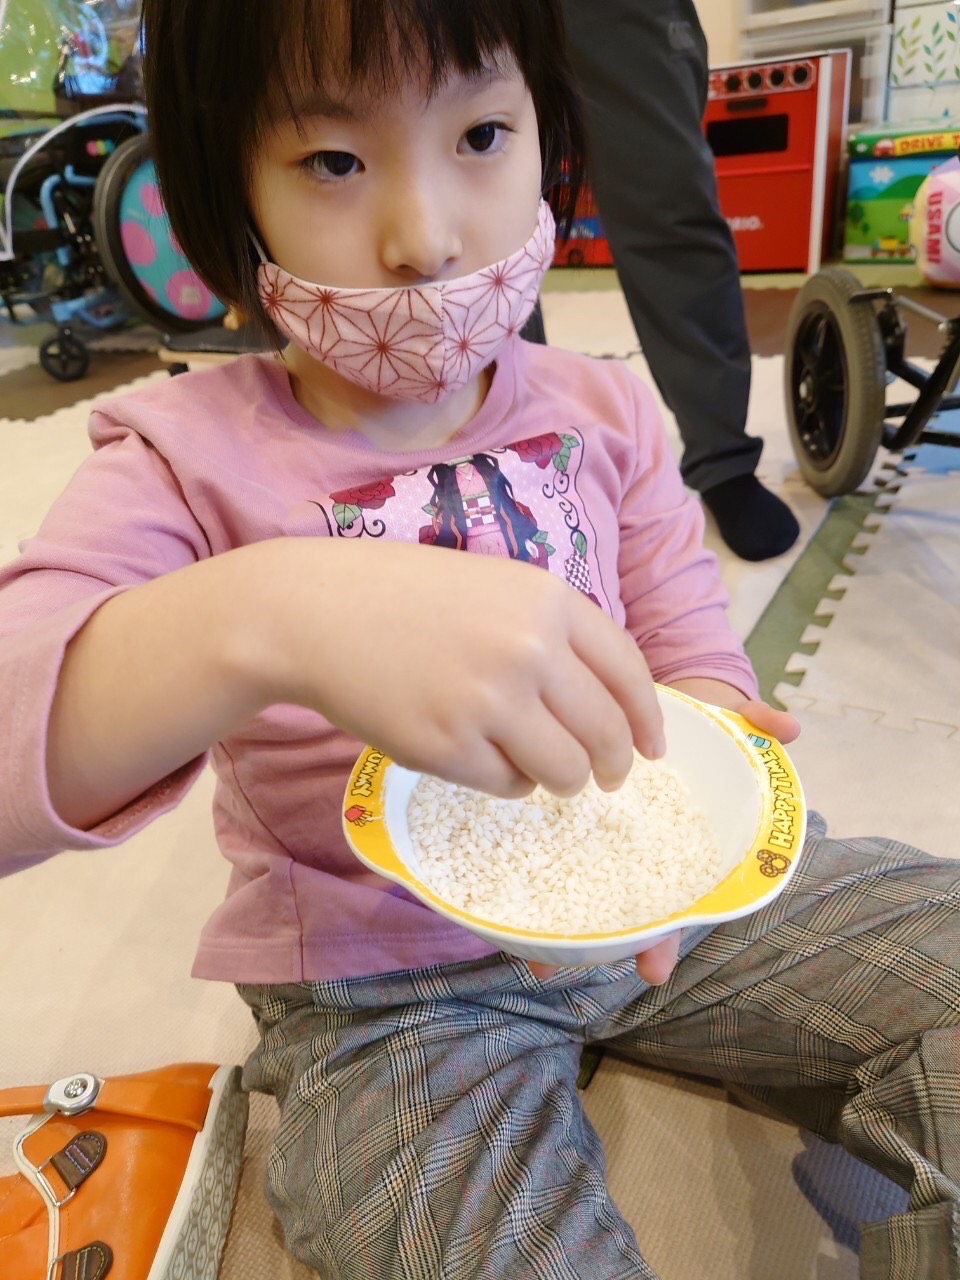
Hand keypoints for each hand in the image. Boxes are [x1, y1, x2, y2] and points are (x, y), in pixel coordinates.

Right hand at [248, 538, 664, 798]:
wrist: (314, 612)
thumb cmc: (404, 596)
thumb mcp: (495, 588)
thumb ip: (553, 634)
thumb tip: (609, 706)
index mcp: (548, 601)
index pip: (628, 672)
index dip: (647, 719)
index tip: (652, 748)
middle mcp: (528, 650)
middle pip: (605, 733)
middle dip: (613, 765)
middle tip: (606, 777)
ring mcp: (488, 701)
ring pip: (564, 770)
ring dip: (562, 780)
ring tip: (541, 770)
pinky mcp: (447, 748)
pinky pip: (508, 786)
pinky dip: (505, 781)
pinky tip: (480, 757)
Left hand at [523, 698, 799, 986]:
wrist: (644, 687)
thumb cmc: (691, 718)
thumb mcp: (723, 717)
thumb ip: (756, 722)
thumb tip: (789, 728)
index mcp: (678, 840)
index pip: (676, 898)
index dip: (665, 934)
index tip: (651, 970)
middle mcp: (637, 850)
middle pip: (622, 911)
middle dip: (600, 945)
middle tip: (560, 970)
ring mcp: (597, 838)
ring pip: (579, 895)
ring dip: (557, 930)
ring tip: (530, 957)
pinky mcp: (557, 815)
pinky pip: (538, 856)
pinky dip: (519, 884)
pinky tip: (496, 911)